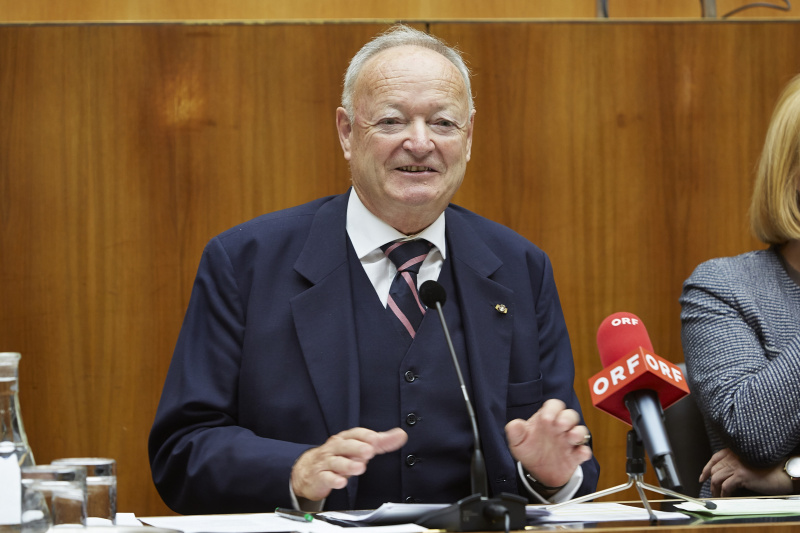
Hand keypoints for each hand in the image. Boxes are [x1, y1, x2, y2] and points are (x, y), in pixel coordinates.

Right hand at [291, 427, 407, 500]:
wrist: (309, 469)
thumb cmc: (338, 455)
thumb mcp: (360, 446)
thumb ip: (381, 442)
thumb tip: (401, 435)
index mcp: (346, 438)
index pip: (356, 434)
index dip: (366, 436)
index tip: (376, 439)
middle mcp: (336, 448)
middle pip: (345, 446)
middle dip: (357, 448)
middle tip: (369, 452)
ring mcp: (327, 462)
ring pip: (337, 462)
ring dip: (348, 464)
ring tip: (360, 467)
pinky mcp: (320, 476)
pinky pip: (326, 477)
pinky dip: (334, 480)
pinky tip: (341, 482)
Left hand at [505, 399, 591, 489]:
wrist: (537, 473)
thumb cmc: (529, 451)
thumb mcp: (518, 442)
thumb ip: (515, 432)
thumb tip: (514, 424)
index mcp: (546, 419)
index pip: (553, 406)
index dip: (552, 409)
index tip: (546, 418)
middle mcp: (560, 427)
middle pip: (570, 415)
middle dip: (568, 418)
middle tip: (561, 425)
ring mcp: (569, 441)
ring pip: (580, 431)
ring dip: (578, 432)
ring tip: (571, 437)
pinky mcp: (575, 455)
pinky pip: (584, 451)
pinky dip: (584, 452)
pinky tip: (580, 454)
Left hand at [700, 448, 791, 496]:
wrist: (781, 473)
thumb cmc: (768, 469)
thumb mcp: (748, 462)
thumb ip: (735, 463)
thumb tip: (722, 474)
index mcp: (734, 451)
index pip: (715, 458)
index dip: (706, 469)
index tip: (702, 477)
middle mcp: (733, 456)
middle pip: (714, 469)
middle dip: (711, 482)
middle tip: (712, 491)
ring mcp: (737, 465)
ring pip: (717, 478)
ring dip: (715, 489)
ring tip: (717, 496)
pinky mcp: (741, 475)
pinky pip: (725, 486)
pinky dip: (723, 493)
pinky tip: (726, 497)